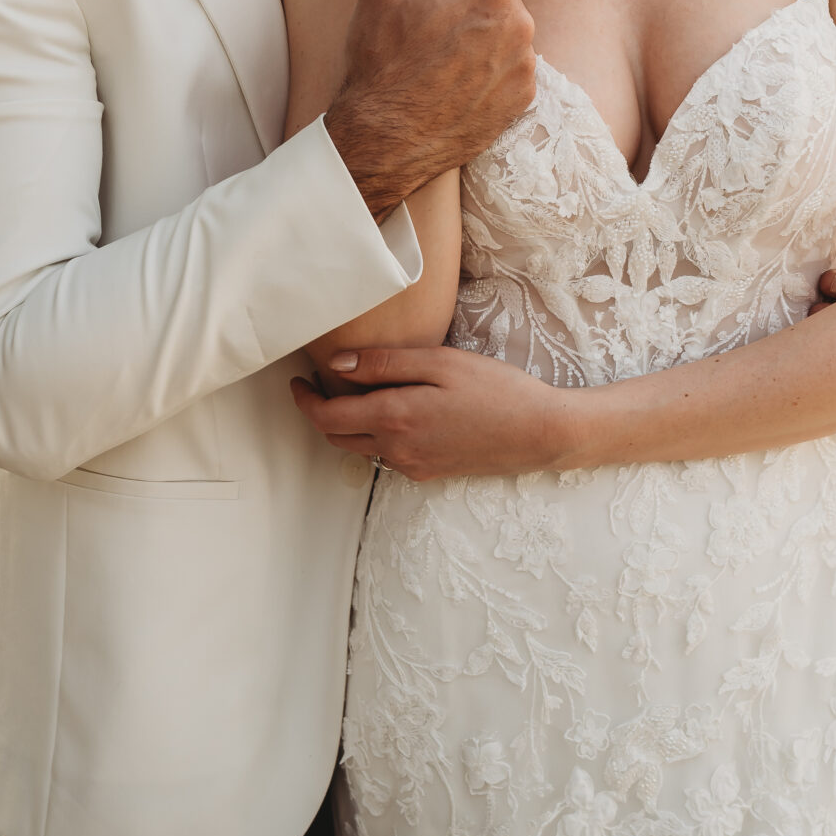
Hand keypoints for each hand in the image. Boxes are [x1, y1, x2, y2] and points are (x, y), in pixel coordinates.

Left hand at [291, 345, 573, 479]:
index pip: (327, 418)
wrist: (539, 433)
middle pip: (337, 438)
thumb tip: (337, 364)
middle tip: (316, 384)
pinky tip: (392, 411)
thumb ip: (384, 363)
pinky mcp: (429, 473)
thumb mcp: (439, 363)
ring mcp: (412, 466)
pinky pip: (388, 455)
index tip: (296, 381)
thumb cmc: (494, 389)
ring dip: (346, 425)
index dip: (304, 401)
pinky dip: (375, 434)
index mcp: (394, 418)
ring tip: (351, 393)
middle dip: (319, 413)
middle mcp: (396, 449)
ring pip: (361, 448)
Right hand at [324, 0, 537, 222]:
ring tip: (444, 48)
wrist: (382, 138)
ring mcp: (525, 68)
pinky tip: (455, 77)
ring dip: (488, 29)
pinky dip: (492, 66)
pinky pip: (514, 66)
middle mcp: (520, 28)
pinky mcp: (522, 101)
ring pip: (513, 28)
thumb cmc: (379, 56)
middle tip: (439, 10)